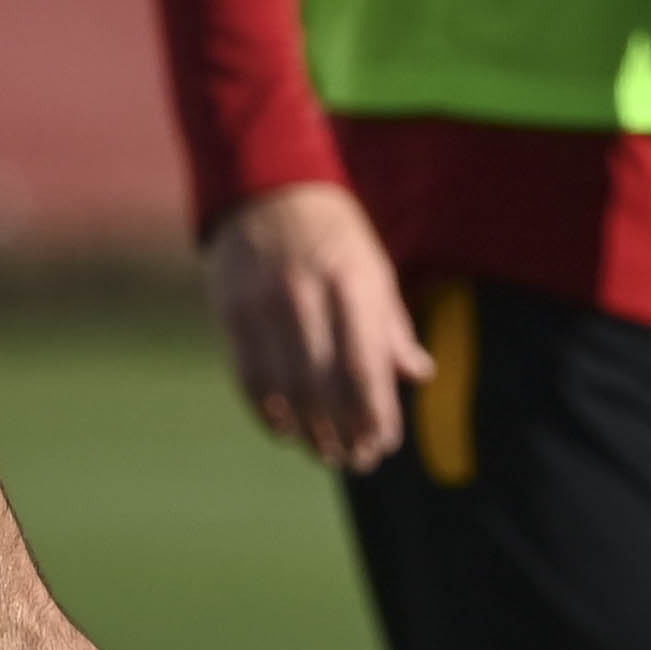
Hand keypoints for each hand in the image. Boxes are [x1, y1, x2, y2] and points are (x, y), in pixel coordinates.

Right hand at [205, 181, 430, 470]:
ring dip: (307, 430)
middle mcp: (308, 296)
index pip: (365, 366)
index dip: (375, 413)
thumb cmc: (335, 235)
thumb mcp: (376, 268)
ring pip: (286, 386)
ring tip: (325, 453)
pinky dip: (267, 411)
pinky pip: (248, 374)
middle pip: (325, 384)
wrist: (267, 189)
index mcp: (354, 285)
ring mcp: (264, 304)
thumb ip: (392, 326)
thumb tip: (419, 375)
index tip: (384, 445)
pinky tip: (285, 431)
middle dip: (343, 431)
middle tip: (356, 460)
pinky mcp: (231, 311)